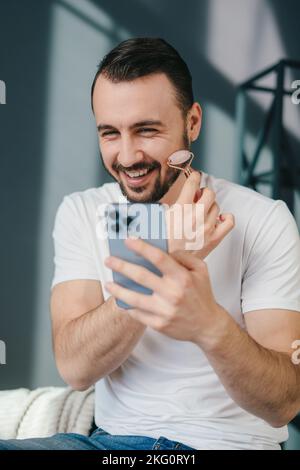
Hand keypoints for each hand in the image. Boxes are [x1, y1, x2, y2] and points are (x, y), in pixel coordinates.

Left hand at [104, 237, 227, 344]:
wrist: (208, 325)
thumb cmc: (202, 294)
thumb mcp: (200, 270)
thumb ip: (183, 256)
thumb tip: (162, 251)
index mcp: (182, 277)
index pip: (158, 258)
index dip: (142, 248)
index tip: (128, 241)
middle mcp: (172, 293)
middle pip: (141, 276)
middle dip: (121, 266)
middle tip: (109, 260)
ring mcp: (165, 311)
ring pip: (133, 298)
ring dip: (118, 290)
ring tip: (108, 283)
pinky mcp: (159, 325)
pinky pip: (137, 314)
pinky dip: (127, 306)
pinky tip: (120, 300)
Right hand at [164, 171, 234, 258]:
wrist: (166, 266)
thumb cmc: (158, 244)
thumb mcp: (154, 220)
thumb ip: (163, 206)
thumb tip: (168, 199)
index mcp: (180, 209)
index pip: (193, 182)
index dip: (194, 176)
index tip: (194, 176)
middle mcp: (196, 216)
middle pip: (209, 193)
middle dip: (203, 192)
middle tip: (196, 197)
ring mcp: (207, 228)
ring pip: (217, 206)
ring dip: (210, 205)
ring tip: (202, 210)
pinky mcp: (213, 239)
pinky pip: (229, 222)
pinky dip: (225, 218)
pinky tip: (217, 219)